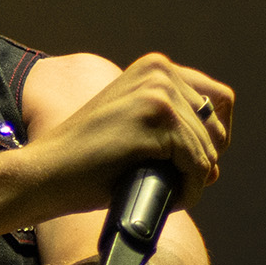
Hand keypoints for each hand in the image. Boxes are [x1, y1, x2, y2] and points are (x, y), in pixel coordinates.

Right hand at [36, 52, 233, 214]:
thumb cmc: (86, 162)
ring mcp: (159, 92)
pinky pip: (199, 166)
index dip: (210, 137)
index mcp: (154, 67)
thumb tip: (216, 166)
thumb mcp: (133, 131)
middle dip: (200, 161)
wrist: (46, 173)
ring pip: (209, 152)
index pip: (218, 100)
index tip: (188, 160)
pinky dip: (188, 191)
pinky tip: (163, 197)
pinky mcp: (158, 119)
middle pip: (217, 128)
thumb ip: (173, 133)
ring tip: (158, 190)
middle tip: (167, 178)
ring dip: (191, 181)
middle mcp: (160, 71)